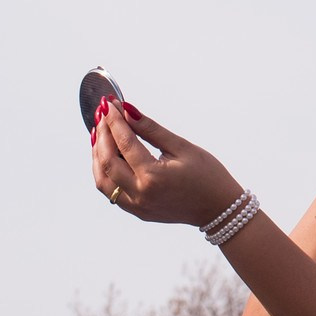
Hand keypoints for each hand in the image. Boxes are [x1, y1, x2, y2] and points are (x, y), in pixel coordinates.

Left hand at [90, 100, 244, 227]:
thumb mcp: (183, 147)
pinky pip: (110, 190)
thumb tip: (129, 112)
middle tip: (103, 114)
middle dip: (103, 134)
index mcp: (153, 176)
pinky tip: (107, 155)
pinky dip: (104, 171)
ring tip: (100, 133)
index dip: (115, 121)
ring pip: (102, 179)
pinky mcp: (136, 211)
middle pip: (107, 160)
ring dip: (98, 154)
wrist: (217, 208)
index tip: (110, 104)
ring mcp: (135, 205)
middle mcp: (139, 193)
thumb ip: (152, 130)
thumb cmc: (207, 175)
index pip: (125, 143)